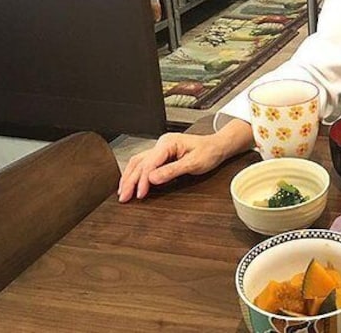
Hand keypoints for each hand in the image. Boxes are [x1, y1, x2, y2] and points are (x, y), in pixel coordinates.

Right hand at [118, 119, 253, 202]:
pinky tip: (130, 183)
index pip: (149, 163)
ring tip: (122, 193)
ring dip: (129, 177)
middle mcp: (161, 144)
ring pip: (138, 162)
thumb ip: (172, 171)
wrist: (218, 146)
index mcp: (168, 143)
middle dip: (130, 181)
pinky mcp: (162, 155)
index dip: (142, 180)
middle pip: (140, 163)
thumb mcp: (194, 163)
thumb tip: (152, 179)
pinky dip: (135, 174)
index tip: (139, 194)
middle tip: (124, 198)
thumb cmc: (209, 152)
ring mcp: (160, 149)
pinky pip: (144, 163)